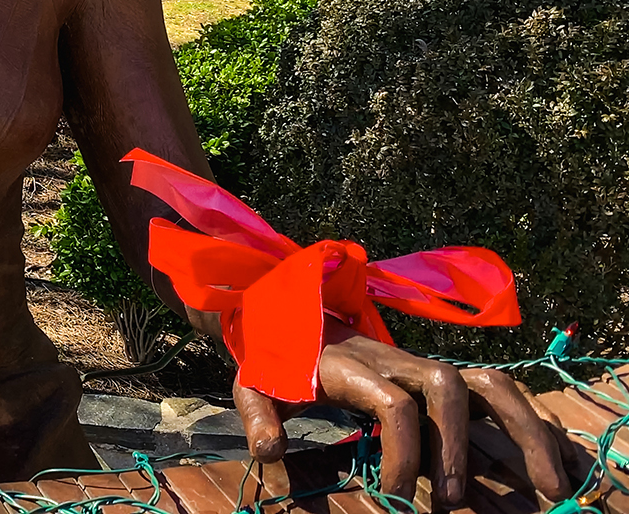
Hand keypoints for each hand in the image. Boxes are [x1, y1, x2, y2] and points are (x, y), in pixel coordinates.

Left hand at [232, 323, 571, 503]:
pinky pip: (498, 389)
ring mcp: (424, 366)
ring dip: (523, 430)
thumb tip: (270, 452)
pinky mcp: (443, 376)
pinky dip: (533, 419)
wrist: (291, 316)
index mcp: (351, 365)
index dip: (400, 450)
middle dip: (457, 445)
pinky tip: (557, 461)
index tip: (391, 494)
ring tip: (549, 487)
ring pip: (487, 382)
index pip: (392, 402)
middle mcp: (396, 360)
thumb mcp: (254, 385)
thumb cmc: (277, 360)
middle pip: (446, 385)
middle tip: (449, 501)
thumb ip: (257, 417)